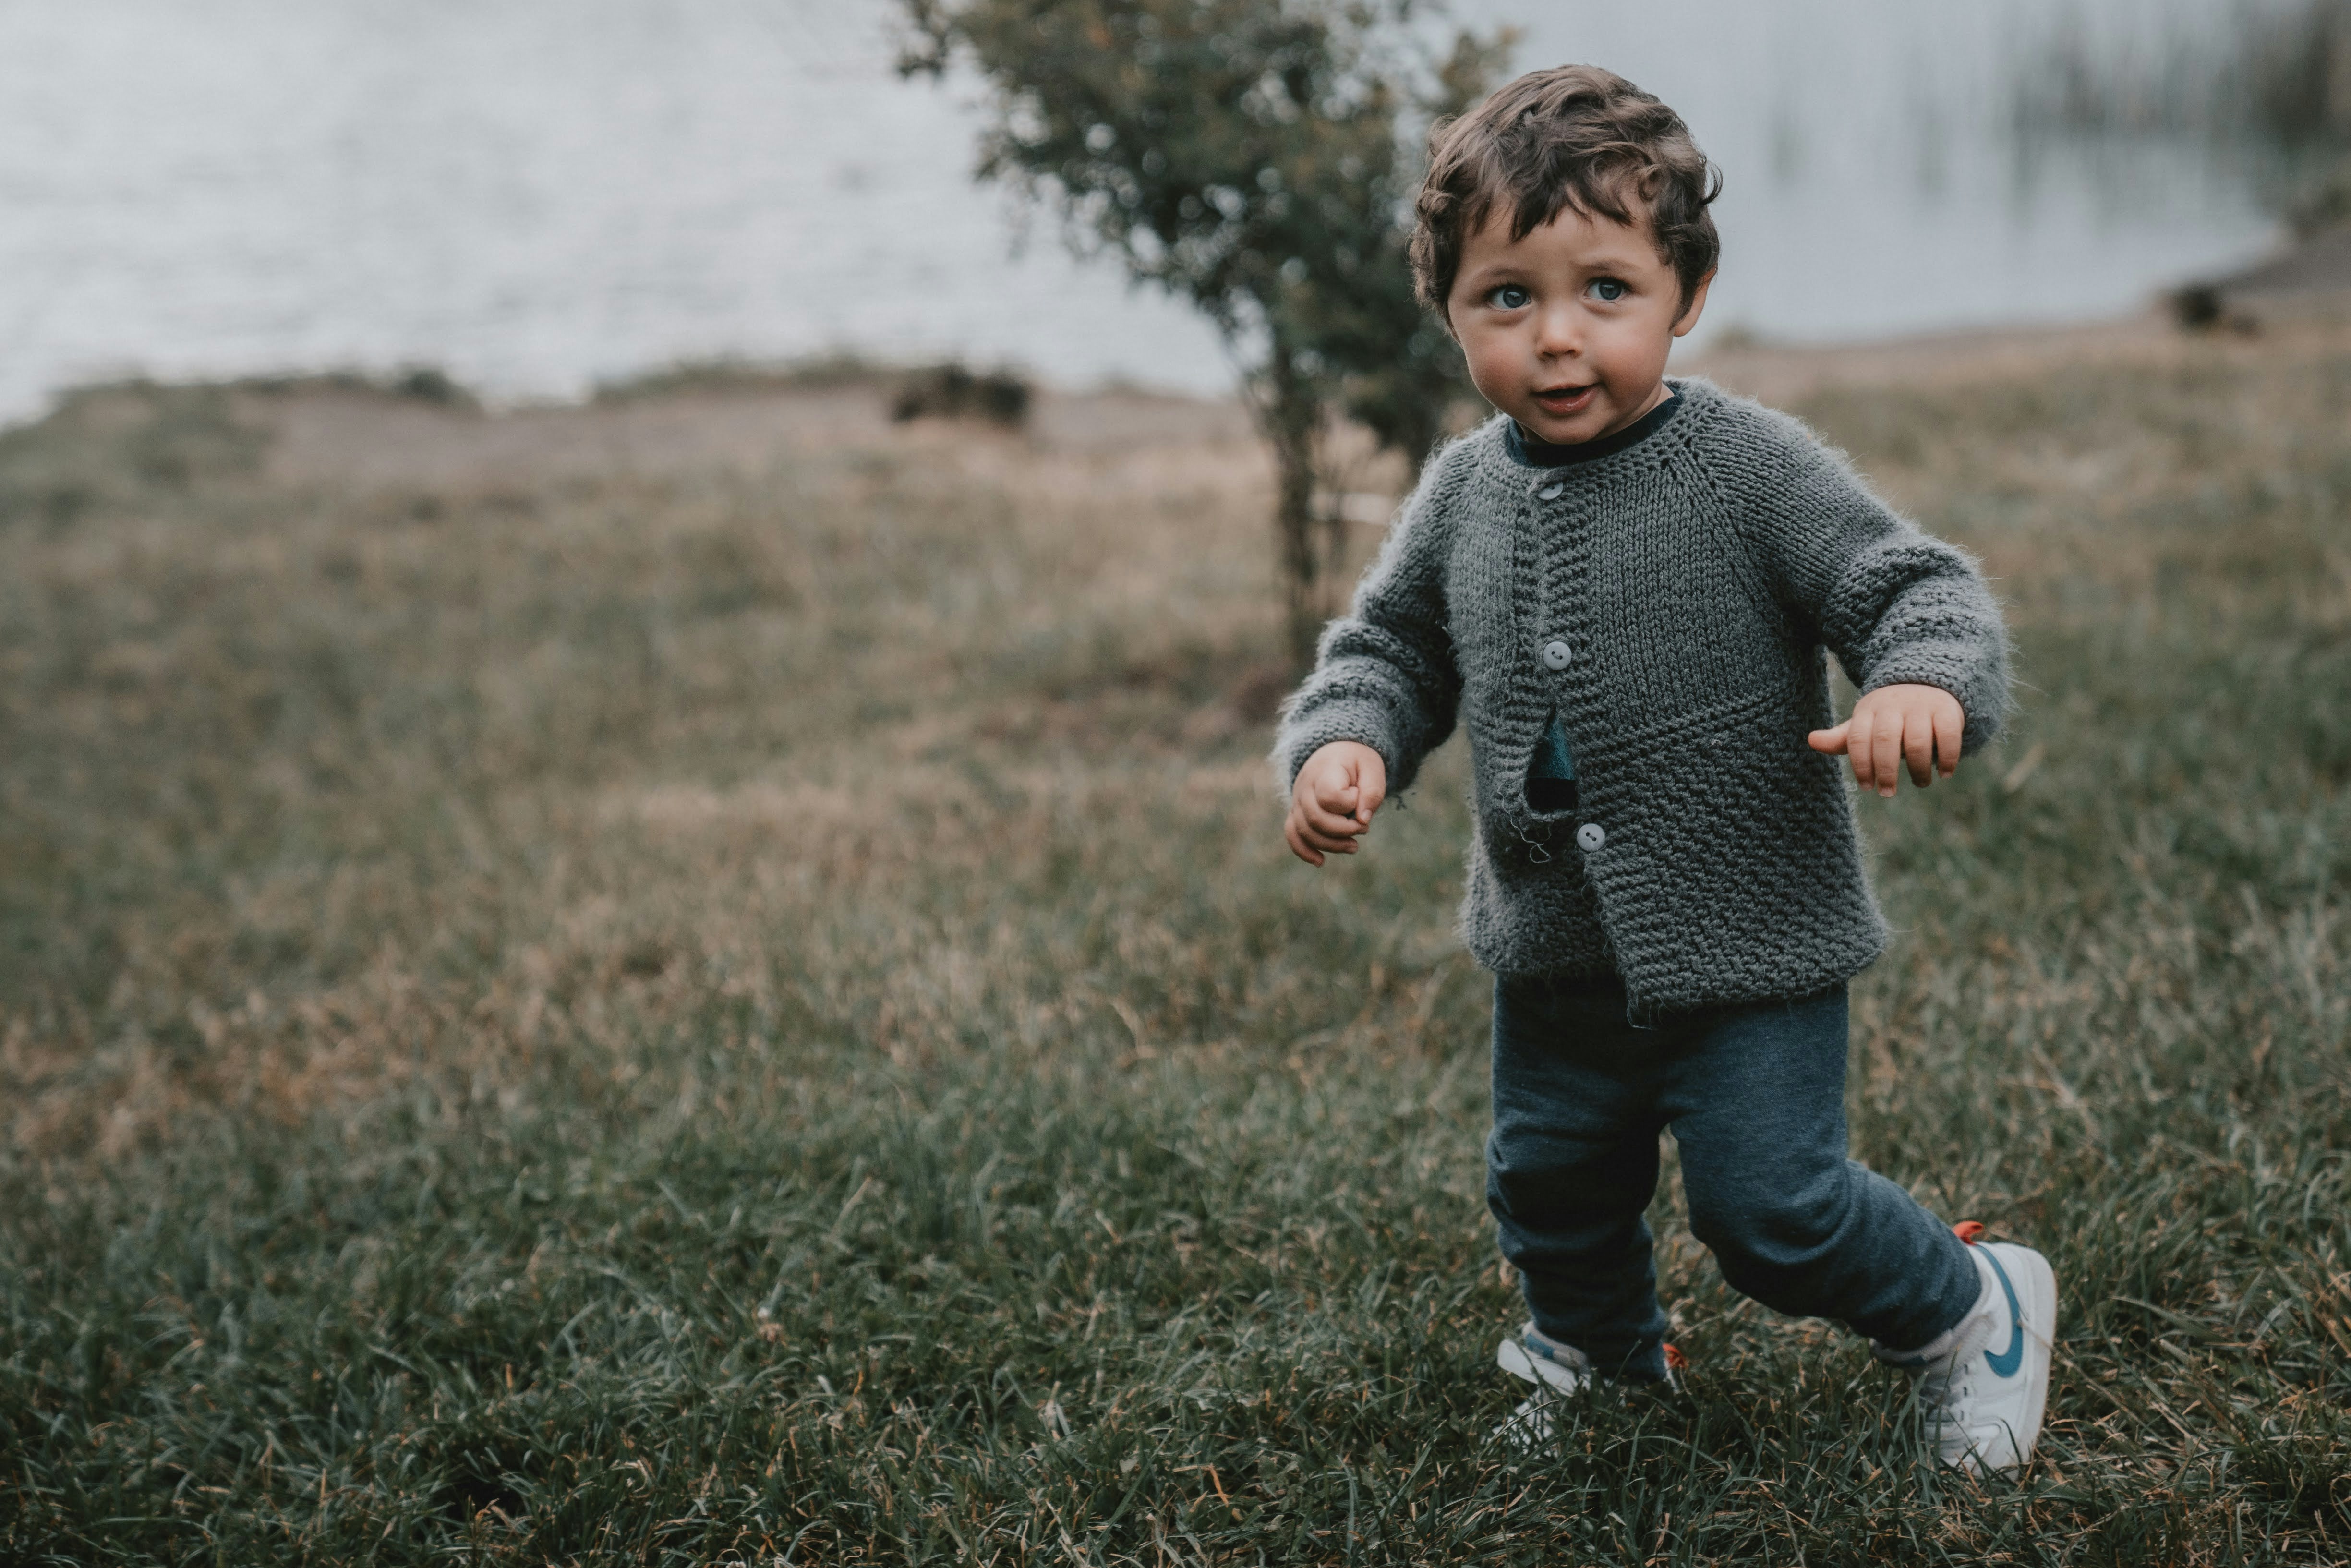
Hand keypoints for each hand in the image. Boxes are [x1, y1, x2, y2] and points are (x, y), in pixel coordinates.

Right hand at [1285, 741, 1387, 864]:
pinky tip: (1320, 861)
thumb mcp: (1373, 768)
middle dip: (1344, 831)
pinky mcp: (1296, 812)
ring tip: (1353, 846)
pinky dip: (1304, 851)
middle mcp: (1305, 786)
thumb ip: (1372, 792)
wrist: (1336, 752)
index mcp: (1325, 771)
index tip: (1360, 795)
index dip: (1349, 803)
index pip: (1330, 796)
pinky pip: (1292, 834)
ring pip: (1305, 831)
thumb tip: (1363, 820)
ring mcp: (1297, 800)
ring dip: (1331, 845)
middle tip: (1364, 828)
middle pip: (1316, 819)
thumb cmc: (1357, 761)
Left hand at [1808, 683, 1963, 796]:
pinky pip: (1948, 734)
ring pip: (1917, 740)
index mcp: (1868, 710)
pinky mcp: (1947, 709)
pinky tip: (1944, 773)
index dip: (1860, 764)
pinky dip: (1947, 757)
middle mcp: (1893, 706)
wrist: (1927, 682)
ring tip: (1920, 783)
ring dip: (1918, 768)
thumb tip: (1811, 740)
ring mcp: (1921, 706)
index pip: (1857, 738)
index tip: (1866, 786)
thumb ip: (1842, 738)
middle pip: (1885, 739)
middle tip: (1887, 793)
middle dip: (1885, 770)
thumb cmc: (1889, 715)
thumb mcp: (1864, 724)